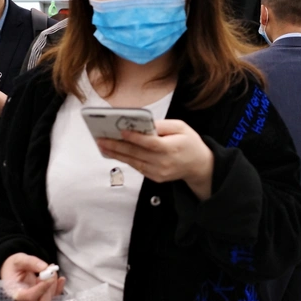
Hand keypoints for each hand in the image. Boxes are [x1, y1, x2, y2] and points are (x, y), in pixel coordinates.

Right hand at [0, 253, 65, 300]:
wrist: (13, 270)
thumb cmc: (13, 266)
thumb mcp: (18, 259)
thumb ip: (30, 262)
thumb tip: (45, 267)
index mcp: (15, 292)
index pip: (29, 296)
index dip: (41, 289)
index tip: (49, 277)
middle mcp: (25, 300)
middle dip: (50, 287)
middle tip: (51, 271)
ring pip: (49, 300)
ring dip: (54, 285)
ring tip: (51, 269)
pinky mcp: (42, 297)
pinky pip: (53, 297)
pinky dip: (59, 288)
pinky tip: (61, 279)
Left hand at [97, 120, 214, 200]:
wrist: (199, 166)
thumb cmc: (190, 143)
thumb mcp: (181, 127)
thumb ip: (163, 125)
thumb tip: (144, 123)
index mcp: (172, 148)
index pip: (150, 143)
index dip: (135, 138)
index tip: (120, 131)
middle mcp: (164, 162)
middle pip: (137, 153)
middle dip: (117, 146)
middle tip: (101, 139)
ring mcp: (159, 172)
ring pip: (134, 162)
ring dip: (116, 154)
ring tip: (103, 145)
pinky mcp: (155, 177)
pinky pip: (137, 167)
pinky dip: (125, 160)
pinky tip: (115, 153)